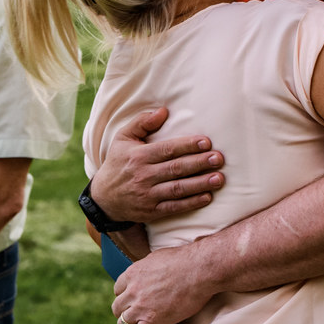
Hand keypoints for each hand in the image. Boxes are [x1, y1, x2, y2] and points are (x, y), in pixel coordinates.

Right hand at [89, 108, 224, 222]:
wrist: (104, 197)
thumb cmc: (118, 162)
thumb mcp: (123, 138)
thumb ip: (142, 122)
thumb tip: (164, 111)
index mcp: (138, 156)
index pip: (167, 149)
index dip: (187, 145)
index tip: (206, 142)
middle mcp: (143, 176)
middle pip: (176, 169)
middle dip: (199, 163)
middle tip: (218, 159)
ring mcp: (147, 195)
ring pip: (178, 189)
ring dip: (200, 184)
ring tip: (219, 178)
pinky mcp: (151, 212)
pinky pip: (174, 207)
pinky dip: (191, 203)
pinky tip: (207, 197)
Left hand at [112, 243, 214, 323]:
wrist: (198, 270)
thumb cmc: (183, 260)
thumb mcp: (155, 258)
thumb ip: (146, 268)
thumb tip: (147, 272)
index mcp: (133, 273)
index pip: (118, 289)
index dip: (125, 296)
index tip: (132, 299)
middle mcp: (133, 291)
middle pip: (118, 307)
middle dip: (124, 311)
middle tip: (134, 314)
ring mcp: (141, 306)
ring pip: (123, 323)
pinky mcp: (152, 321)